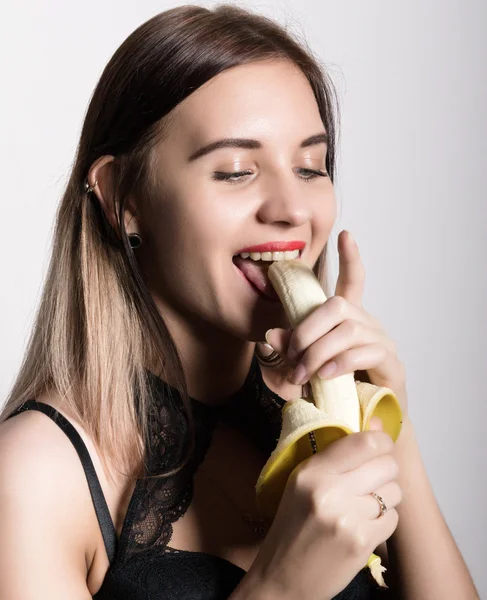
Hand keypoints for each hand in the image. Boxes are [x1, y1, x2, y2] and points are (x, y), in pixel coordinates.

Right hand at [246, 426, 400, 599]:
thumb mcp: (302, 482)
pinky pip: (393, 518)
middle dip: (386, 469)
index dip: (381, 441)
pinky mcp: (362, 544)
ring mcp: (348, 519)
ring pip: (394, 492)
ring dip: (386, 496)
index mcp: (311, 472)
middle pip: (387, 465)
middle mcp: (330, 492)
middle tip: (372, 478)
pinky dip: (385, 520)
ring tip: (365, 504)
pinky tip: (365, 524)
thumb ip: (338, 455)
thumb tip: (379, 426)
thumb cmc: (293, 524)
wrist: (284, 576)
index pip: (364, 442)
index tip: (380, 445)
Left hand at [265, 230, 407, 417]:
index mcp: (347, 320)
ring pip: (348, 330)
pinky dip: (340, 362)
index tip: (345, 234)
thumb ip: (284, 354)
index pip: (352, 281)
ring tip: (304, 374)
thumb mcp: (298, 372)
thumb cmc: (331, 393)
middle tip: (291, 356)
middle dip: (307, 329)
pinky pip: (365, 352)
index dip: (350, 258)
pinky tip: (326, 375)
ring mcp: (381, 342)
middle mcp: (367, 324)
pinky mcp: (391, 364)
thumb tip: (272, 333)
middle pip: (338, 306)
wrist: (360, 425)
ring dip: (319, 351)